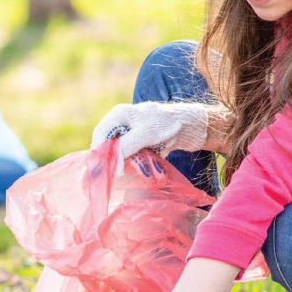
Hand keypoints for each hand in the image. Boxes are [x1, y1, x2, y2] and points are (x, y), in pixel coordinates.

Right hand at [91, 102, 208, 163]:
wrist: (192, 126)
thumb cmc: (168, 124)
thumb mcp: (145, 134)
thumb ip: (125, 147)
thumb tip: (111, 166)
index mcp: (119, 115)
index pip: (100, 136)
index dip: (99, 153)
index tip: (103, 171)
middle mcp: (123, 123)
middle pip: (108, 146)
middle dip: (109, 161)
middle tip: (108, 177)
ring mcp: (132, 134)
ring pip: (119, 154)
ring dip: (122, 165)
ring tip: (125, 174)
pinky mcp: (141, 144)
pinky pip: (131, 158)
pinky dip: (134, 165)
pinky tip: (137, 171)